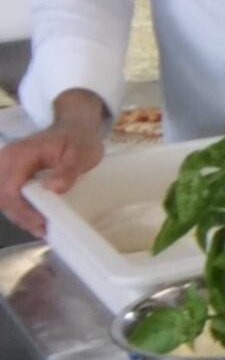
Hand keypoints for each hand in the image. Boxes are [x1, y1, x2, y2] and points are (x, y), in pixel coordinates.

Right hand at [0, 116, 105, 235]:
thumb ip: (68, 170)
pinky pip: (9, 195)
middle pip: (2, 196)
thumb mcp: (81, 153)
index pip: (10, 188)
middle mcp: (7, 160)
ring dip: (19, 215)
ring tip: (42, 229)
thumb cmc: (78, 140)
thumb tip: (53, 188)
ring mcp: (7, 167)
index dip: (23, 210)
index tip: (42, 223)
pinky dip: (20, 209)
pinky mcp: (12, 174)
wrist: (75, 129)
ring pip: (3, 198)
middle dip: (20, 216)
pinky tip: (36, 219)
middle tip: (44, 230)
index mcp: (20, 155)